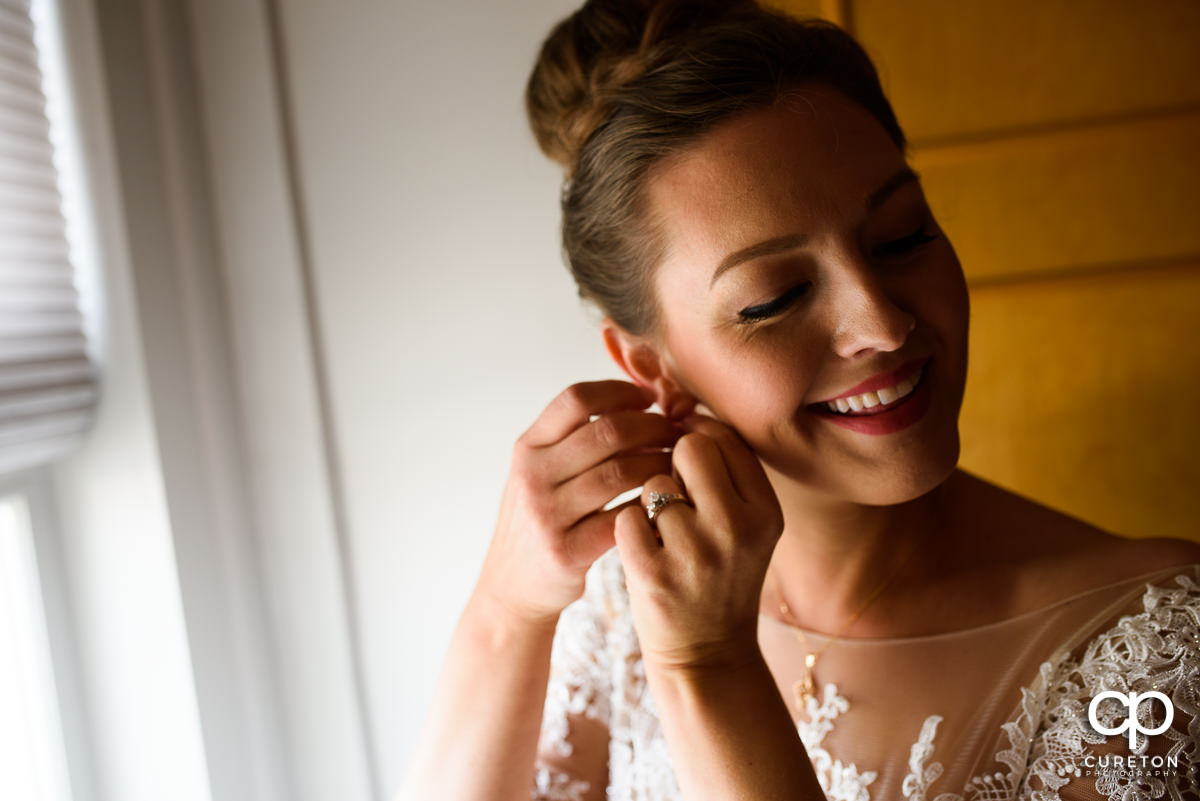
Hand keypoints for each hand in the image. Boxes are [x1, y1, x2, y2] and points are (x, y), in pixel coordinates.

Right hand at [476, 380, 682, 625]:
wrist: (511, 590)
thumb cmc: (541, 522)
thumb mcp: (539, 473)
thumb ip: (574, 439)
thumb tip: (639, 399)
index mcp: (528, 448)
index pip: (576, 399)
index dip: (620, 392)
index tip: (650, 399)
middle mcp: (532, 476)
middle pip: (607, 431)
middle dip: (653, 426)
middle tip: (678, 432)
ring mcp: (547, 514)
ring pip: (621, 472)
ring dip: (660, 463)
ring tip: (680, 464)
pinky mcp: (566, 551)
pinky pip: (623, 517)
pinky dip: (651, 505)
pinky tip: (668, 502)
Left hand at [613, 413, 783, 671]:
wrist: (707, 655)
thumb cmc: (719, 577)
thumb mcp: (746, 526)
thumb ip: (726, 473)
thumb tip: (684, 409)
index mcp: (766, 511)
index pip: (724, 438)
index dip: (697, 438)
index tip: (687, 455)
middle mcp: (737, 528)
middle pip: (688, 448)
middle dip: (673, 464)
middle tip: (678, 499)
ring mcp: (696, 552)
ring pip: (653, 482)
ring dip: (651, 503)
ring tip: (667, 538)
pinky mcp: (655, 574)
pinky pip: (627, 517)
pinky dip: (629, 530)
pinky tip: (646, 553)